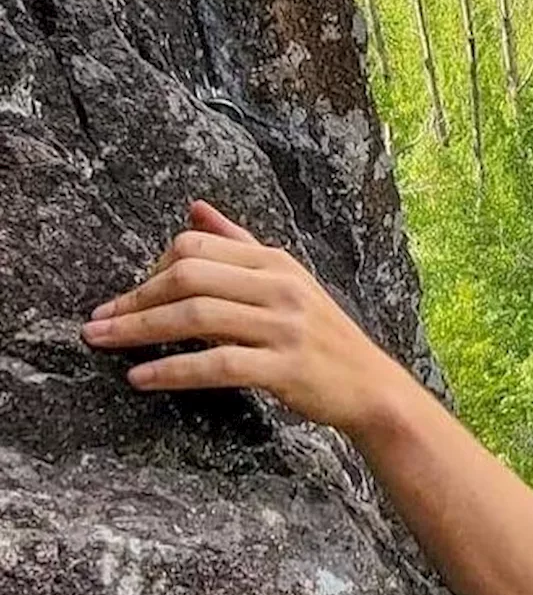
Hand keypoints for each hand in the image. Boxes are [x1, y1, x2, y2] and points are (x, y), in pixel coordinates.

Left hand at [82, 200, 408, 435]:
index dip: (151, 268)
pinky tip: (141, 378)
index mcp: (276, 262)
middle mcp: (280, 287)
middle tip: (98, 321)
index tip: (128, 296)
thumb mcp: (289, 282)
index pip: (195, 246)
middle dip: (134, 298)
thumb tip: (194, 206)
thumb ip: (240, 245)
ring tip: (102, 342)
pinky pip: (217, 364)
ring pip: (197, 316)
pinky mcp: (285, 367)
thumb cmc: (324, 339)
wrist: (372, 388)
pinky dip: (172, 370)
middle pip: (188, 276)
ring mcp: (284, 327)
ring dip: (139, 329)